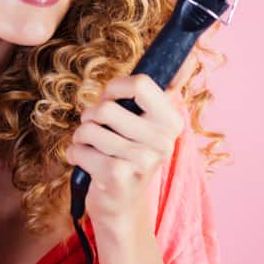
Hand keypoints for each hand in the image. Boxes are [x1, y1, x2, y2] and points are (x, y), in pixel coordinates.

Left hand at [66, 56, 195, 231]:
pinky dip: (74, 155)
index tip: (110, 102)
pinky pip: (79, 150)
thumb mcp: (144, 124)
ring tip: (92, 149)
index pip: (140, 83)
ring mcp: (142, 160)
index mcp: (171, 121)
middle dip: (90, 117)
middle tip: (97, 131)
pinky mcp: (118, 177)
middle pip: (106, 108)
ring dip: (81, 138)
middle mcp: (163, 140)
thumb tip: (188, 56)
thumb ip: (154, 93)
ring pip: (88, 129)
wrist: (122, 208)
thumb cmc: (126, 157)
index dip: (113, 89)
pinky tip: (87, 165)